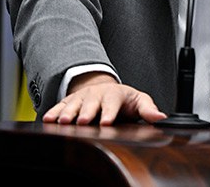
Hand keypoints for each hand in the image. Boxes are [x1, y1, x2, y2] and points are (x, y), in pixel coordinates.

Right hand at [42, 72, 167, 125]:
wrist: (105, 89)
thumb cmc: (124, 99)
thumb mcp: (139, 101)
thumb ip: (148, 109)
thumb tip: (161, 117)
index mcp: (115, 95)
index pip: (112, 104)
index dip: (109, 113)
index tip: (106, 122)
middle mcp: (97, 94)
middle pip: (91, 104)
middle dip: (86, 112)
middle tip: (82, 121)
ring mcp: (82, 97)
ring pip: (74, 104)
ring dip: (68, 112)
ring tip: (64, 121)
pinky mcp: (70, 101)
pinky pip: (60, 105)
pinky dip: (54, 112)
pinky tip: (48, 119)